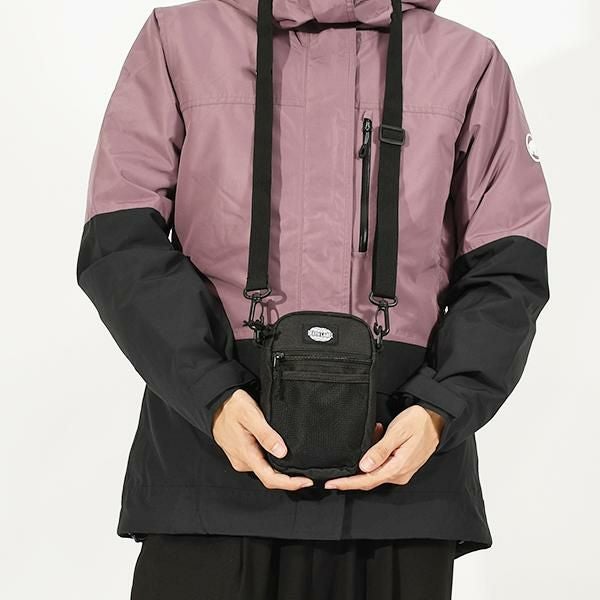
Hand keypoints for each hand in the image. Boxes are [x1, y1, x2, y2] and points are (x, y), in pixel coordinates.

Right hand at [212, 388, 313, 490]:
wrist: (214, 403)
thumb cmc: (232, 406)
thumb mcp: (251, 415)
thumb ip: (266, 434)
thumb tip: (282, 452)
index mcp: (246, 454)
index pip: (270, 478)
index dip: (289, 483)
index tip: (306, 481)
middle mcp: (243, 461)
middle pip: (269, 477)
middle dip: (288, 479)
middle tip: (307, 475)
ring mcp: (241, 458)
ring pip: (264, 470)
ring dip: (281, 471)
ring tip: (298, 467)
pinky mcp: (241, 453)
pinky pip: (259, 463)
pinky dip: (272, 463)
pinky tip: (282, 456)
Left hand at [323, 405, 445, 490]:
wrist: (437, 419)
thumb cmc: (418, 422)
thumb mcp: (397, 432)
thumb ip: (380, 450)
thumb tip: (364, 466)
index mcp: (398, 468)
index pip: (367, 480)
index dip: (348, 483)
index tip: (332, 483)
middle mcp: (399, 473)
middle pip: (369, 478)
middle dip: (353, 470)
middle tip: (338, 463)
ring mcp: (401, 470)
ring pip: (375, 469)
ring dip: (367, 455)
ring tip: (373, 432)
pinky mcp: (402, 465)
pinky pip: (382, 463)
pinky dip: (375, 451)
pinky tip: (378, 434)